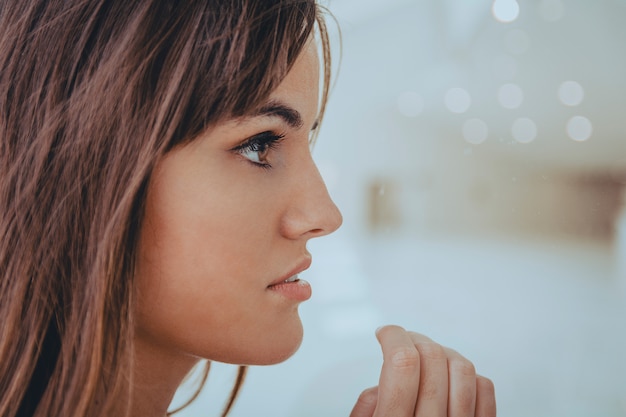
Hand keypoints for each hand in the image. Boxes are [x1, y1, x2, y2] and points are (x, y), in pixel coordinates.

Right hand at [350, 325, 495, 416]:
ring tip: (427, 358)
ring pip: (462, 368)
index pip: (402, 363)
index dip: (392, 335)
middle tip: (402, 342)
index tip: (385, 332)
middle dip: (413, 339)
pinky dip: (469, 375)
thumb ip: (364, 413)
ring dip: (442, 353)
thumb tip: (378, 388)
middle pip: (431, 358)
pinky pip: (485, 389)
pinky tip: (450, 380)